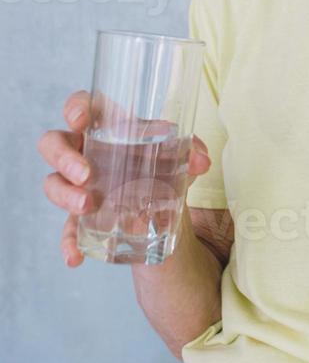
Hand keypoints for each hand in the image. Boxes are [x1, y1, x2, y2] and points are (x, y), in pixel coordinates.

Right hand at [37, 89, 211, 267]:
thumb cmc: (163, 166)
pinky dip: (68, 242)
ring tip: (87, 206)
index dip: (75, 108)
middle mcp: (86, 152)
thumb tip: (201, 161)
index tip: (80, 121)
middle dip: (64, 157)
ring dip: (64, 195)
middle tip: (86, 174)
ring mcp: (78, 185)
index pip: (81, 106)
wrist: (163, 207)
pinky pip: (66, 228)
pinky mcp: (79, 216)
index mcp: (107, 127)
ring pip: (52, 182)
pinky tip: (75, 256)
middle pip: (53, 142)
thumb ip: (191, 153)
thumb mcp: (178, 157)